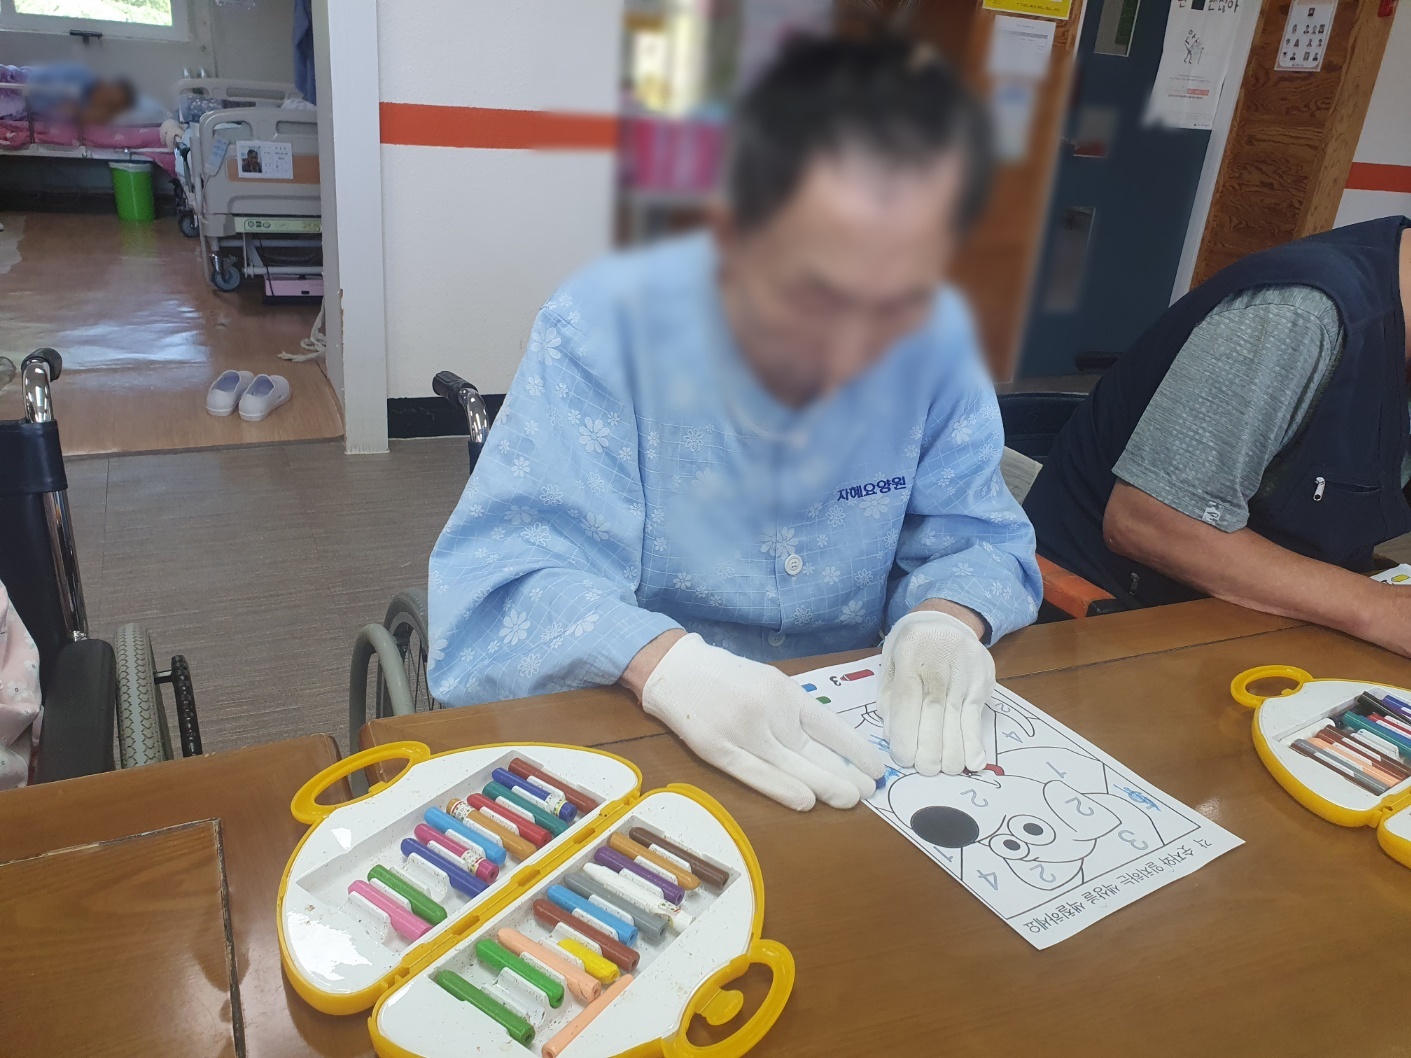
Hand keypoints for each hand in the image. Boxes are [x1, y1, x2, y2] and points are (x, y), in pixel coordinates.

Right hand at [639, 633, 887, 810]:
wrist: (674, 668)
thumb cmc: (726, 677)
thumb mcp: (768, 682)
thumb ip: (795, 710)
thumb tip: (832, 745)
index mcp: (783, 691)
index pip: (829, 725)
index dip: (855, 749)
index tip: (876, 767)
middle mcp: (768, 710)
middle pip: (814, 749)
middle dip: (845, 773)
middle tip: (869, 792)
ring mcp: (743, 732)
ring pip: (792, 765)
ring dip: (824, 785)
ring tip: (849, 800)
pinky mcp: (718, 750)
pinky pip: (757, 774)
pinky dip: (783, 789)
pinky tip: (806, 801)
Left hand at [879, 609, 995, 775]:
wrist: (947, 620)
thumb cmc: (913, 647)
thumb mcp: (892, 661)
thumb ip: (890, 695)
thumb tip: (892, 734)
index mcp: (910, 656)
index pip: (907, 699)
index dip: (905, 732)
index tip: (903, 758)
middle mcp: (938, 663)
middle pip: (933, 711)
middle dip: (929, 746)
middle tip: (925, 770)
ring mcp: (963, 673)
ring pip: (957, 716)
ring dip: (952, 749)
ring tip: (946, 770)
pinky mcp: (981, 681)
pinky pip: (976, 716)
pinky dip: (974, 741)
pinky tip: (972, 762)